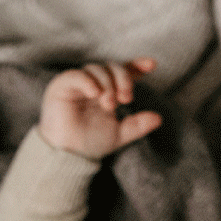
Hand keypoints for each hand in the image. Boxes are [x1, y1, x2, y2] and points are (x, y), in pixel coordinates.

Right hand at [39, 58, 162, 159]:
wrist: (68, 155)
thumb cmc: (90, 143)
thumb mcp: (119, 134)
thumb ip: (138, 125)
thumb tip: (158, 118)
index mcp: (108, 91)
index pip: (123, 72)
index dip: (137, 66)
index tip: (152, 65)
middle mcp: (94, 84)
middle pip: (112, 67)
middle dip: (123, 79)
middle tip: (126, 98)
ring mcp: (78, 83)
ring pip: (96, 69)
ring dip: (107, 84)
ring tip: (110, 105)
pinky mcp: (62, 86)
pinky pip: (77, 76)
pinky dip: (88, 82)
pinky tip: (96, 93)